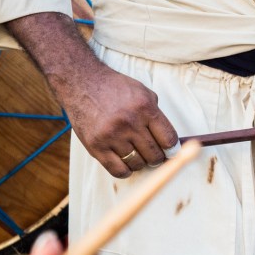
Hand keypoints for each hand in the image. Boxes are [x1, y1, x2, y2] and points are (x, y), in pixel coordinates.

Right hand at [58, 62, 177, 177]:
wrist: (82, 83)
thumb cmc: (115, 88)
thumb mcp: (143, 92)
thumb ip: (157, 114)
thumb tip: (172, 141)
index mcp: (145, 108)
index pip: (169, 139)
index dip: (173, 149)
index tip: (171, 151)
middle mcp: (129, 122)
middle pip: (154, 155)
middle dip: (158, 157)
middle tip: (154, 154)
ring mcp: (111, 135)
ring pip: (137, 164)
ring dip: (141, 162)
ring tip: (138, 154)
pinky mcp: (96, 146)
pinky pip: (118, 170)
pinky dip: (126, 170)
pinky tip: (126, 162)